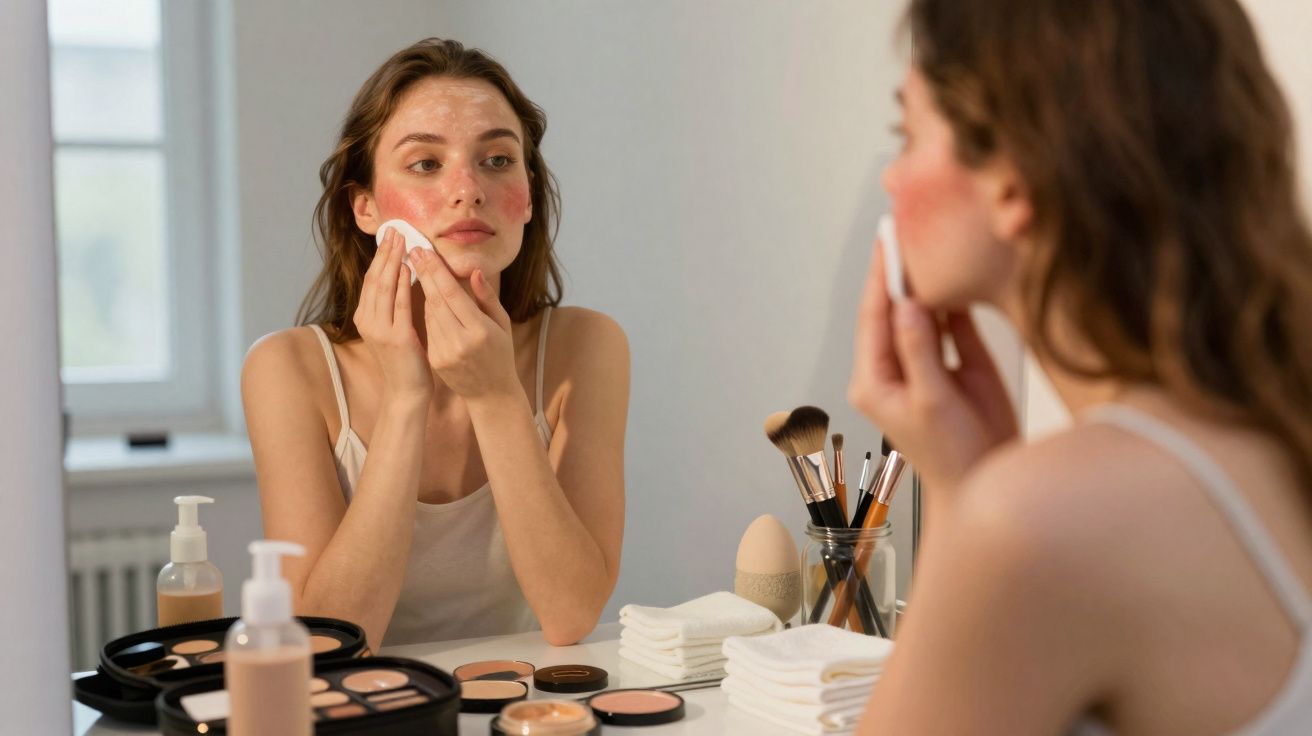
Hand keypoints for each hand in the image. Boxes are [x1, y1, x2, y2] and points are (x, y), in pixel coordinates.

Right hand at [352, 228, 432, 403]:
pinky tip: (408, 268)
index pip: (371, 279)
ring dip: (392, 261)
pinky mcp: (395, 338)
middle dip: (385, 252)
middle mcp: (367, 321)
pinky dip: (402, 284)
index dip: (379, 256)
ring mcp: (379, 330)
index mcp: (365, 317)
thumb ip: (394, 304)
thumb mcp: (394, 328)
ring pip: (383, 287)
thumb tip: (402, 274)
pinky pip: (399, 305)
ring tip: (401, 241)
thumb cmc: (405, 359)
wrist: (406, 391)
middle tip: (395, 230)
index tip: (389, 235)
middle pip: (374, 278)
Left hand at [409, 248, 520, 400]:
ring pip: (428, 313)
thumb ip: (487, 297)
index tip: (425, 252)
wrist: (491, 392)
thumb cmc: (501, 353)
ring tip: (417, 269)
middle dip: (423, 274)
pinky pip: (428, 328)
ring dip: (423, 291)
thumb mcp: (502, 324)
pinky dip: (427, 311)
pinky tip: (427, 298)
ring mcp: (445, 352)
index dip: (436, 271)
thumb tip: (474, 271)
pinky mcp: (436, 360)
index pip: (452, 294)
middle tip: (413, 252)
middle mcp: (460, 341)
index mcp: (480, 330)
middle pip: (436, 300)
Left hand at [847, 234, 1018, 494]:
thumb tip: (907, 305)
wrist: (985, 482)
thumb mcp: (933, 403)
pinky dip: (950, 296)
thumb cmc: (952, 455)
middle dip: (898, 268)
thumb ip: (920, 352)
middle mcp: (893, 366)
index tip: (887, 239)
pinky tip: (954, 269)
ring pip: (919, 310)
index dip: (880, 276)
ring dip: (923, 278)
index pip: (873, 317)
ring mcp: (923, 361)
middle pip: (892, 308)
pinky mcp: (954, 361)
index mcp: (874, 379)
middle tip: (906, 225)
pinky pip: (948, 321)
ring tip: (928, 236)